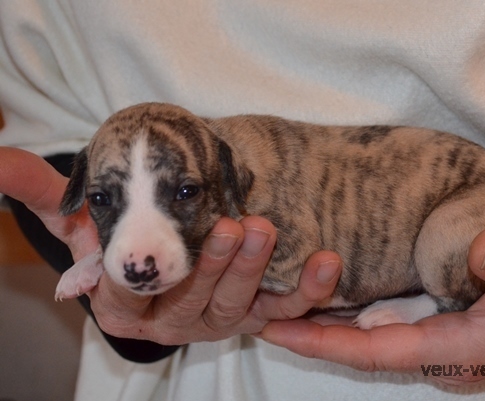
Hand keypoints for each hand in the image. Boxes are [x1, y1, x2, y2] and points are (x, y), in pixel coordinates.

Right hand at [90, 215, 341, 344]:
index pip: (122, 299)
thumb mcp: (78, 222)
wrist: (164, 263)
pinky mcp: (255, 313)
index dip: (126, 283)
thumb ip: (39, 193)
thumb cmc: (121, 240)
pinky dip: (306, 291)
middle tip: (226, 226)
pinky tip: (325, 265)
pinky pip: (285, 311)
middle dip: (210, 266)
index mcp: (126, 305)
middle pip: (191, 299)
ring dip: (253, 268)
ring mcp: (218, 318)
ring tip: (263, 229)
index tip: (131, 262)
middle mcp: (173, 317)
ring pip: (238, 303)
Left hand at [261, 228, 484, 385]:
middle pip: (364, 348)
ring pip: (373, 338)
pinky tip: (334, 295)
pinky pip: (389, 326)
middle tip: (260, 311)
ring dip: (328, 325)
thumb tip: (482, 247)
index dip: (326, 344)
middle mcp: (442, 353)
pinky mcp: (448, 329)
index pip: (378, 351)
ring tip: (282, 302)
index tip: (277, 330)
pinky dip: (355, 315)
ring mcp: (444, 343)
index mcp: (460, 350)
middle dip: (312, 335)